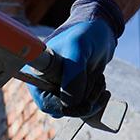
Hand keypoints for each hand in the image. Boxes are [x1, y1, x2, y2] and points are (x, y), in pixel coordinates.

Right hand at [30, 0, 123, 118]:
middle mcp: (47, 84)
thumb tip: (69, 104)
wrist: (101, 30)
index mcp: (38, 74)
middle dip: (84, 101)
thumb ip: (73, 75)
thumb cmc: (85, 34)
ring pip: (77, 110)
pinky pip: (85, 107)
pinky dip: (96, 99)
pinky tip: (101, 84)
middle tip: (97, 83)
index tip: (82, 100)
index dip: (64, 107)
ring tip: (99, 79)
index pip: (47, 104)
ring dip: (93, 98)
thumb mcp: (78, 49)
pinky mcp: (74, 92)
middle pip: (64, 110)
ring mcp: (61, 89)